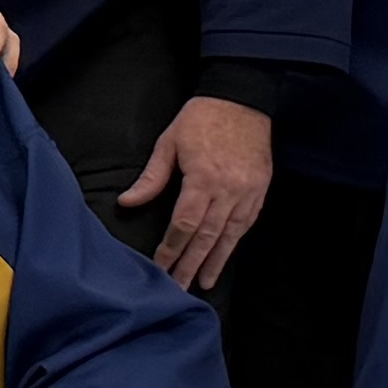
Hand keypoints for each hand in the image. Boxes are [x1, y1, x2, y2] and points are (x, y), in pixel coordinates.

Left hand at [116, 92, 273, 286]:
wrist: (243, 98)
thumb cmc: (202, 118)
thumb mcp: (170, 142)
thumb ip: (151, 177)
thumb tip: (127, 203)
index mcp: (202, 178)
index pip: (184, 224)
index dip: (172, 248)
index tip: (161, 267)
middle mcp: (227, 190)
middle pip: (207, 237)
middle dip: (191, 265)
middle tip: (179, 289)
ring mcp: (247, 191)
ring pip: (230, 235)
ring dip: (216, 261)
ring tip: (205, 283)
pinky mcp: (260, 189)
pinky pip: (246, 223)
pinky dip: (235, 242)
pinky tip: (225, 255)